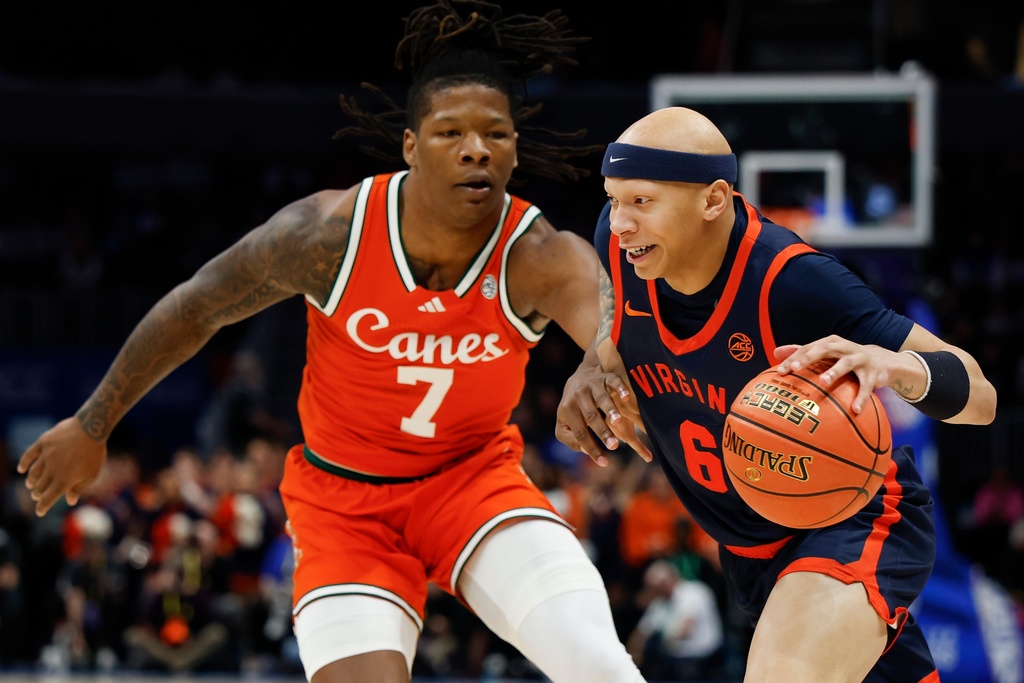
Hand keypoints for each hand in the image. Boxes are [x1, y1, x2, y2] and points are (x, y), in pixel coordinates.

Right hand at [17, 416, 106, 515]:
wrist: (92, 428)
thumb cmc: (94, 453)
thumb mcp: (92, 474)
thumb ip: (79, 488)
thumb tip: (70, 501)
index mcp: (65, 480)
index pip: (48, 498)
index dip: (43, 507)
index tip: (40, 512)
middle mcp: (52, 469)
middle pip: (40, 486)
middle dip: (38, 494)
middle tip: (37, 496)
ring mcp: (46, 455)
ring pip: (34, 473)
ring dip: (31, 481)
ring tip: (31, 485)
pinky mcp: (44, 443)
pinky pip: (29, 454)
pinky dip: (24, 463)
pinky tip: (21, 469)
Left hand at [555, 362, 652, 465]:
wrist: (580, 375)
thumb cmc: (574, 406)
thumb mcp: (565, 421)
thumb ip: (571, 438)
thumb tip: (586, 450)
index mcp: (567, 410)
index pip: (580, 433)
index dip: (591, 448)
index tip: (605, 462)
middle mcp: (579, 397)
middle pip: (591, 416)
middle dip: (602, 432)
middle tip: (614, 446)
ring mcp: (592, 385)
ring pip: (602, 398)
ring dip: (610, 410)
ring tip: (618, 423)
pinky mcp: (605, 376)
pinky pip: (613, 381)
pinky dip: (620, 388)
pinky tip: (626, 397)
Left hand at [775, 335, 893, 413]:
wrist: (882, 360)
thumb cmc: (845, 357)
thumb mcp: (825, 353)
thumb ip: (802, 352)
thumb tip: (776, 352)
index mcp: (830, 343)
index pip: (808, 348)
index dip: (794, 358)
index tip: (781, 371)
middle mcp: (844, 347)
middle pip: (824, 350)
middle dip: (809, 358)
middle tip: (795, 368)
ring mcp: (860, 359)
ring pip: (846, 364)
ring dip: (834, 371)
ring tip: (823, 382)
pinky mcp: (873, 373)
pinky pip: (866, 387)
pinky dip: (861, 398)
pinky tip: (855, 410)